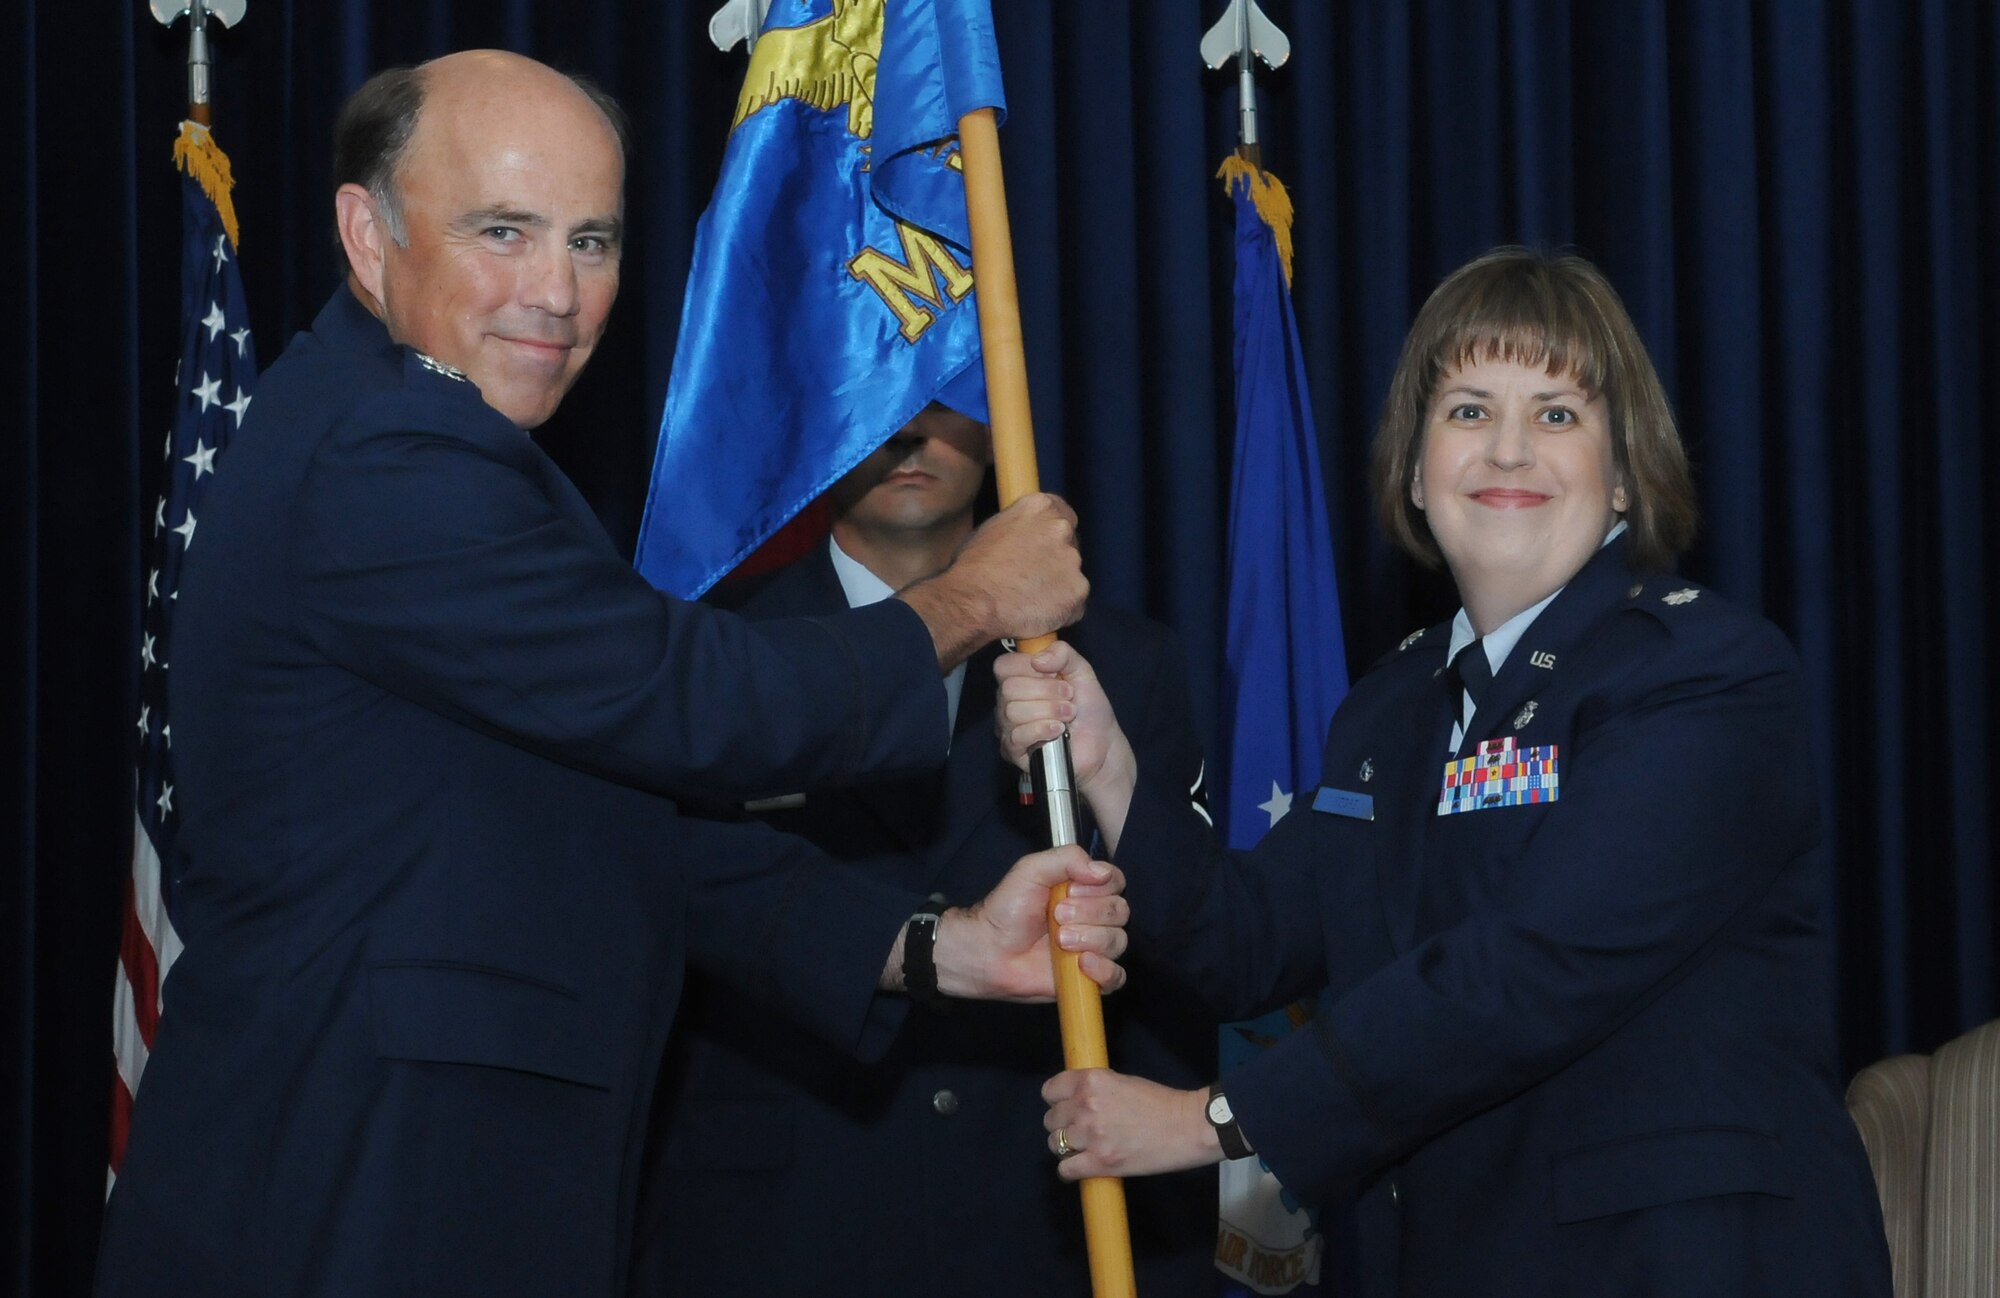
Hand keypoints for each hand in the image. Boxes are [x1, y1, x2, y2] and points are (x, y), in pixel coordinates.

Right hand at [898, 494, 1086, 667]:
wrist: (973, 602)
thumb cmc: (973, 568)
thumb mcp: (992, 529)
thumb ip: (1020, 528)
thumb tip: (1026, 538)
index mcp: (1040, 507)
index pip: (1062, 512)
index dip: (1052, 533)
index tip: (1044, 546)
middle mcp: (1061, 528)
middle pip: (1070, 544)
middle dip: (1056, 560)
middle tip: (1032, 577)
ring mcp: (1073, 561)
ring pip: (1072, 575)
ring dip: (1058, 586)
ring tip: (1029, 599)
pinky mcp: (1078, 591)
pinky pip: (1075, 602)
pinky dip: (1061, 610)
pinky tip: (1037, 614)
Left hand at [935, 846, 1126, 1000]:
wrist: (989, 949)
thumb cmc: (1008, 908)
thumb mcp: (1031, 870)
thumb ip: (1067, 858)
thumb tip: (1102, 872)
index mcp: (1085, 889)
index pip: (1116, 882)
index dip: (1098, 888)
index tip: (1069, 891)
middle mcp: (1094, 917)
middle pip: (1119, 911)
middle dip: (1088, 913)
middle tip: (1056, 916)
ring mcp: (1094, 948)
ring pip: (1118, 941)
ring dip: (1090, 939)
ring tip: (1060, 941)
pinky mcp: (1089, 977)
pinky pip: (1117, 976)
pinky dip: (1104, 970)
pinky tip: (1081, 964)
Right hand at [997, 643, 1137, 850]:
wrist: (1102, 744)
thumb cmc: (1088, 708)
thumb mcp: (1081, 671)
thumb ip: (1062, 653)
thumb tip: (1038, 660)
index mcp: (1019, 680)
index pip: (1003, 666)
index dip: (1028, 666)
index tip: (1055, 673)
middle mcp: (1007, 702)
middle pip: (1009, 688)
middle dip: (1046, 691)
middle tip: (1068, 698)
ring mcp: (1007, 727)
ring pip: (1013, 711)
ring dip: (1049, 710)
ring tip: (1069, 715)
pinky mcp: (1013, 751)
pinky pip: (1017, 735)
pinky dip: (1041, 729)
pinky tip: (1059, 731)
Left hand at [1042, 1069, 1220, 1180]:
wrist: (1187, 1127)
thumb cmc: (1160, 1103)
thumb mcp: (1122, 1082)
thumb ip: (1095, 1090)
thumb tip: (1074, 1101)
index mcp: (1091, 1081)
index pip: (1050, 1091)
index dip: (1057, 1101)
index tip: (1066, 1108)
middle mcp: (1086, 1105)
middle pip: (1051, 1120)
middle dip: (1063, 1126)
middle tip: (1081, 1131)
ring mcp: (1091, 1135)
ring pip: (1055, 1144)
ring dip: (1066, 1148)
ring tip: (1084, 1149)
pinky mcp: (1099, 1162)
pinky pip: (1065, 1169)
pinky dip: (1069, 1171)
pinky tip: (1081, 1167)